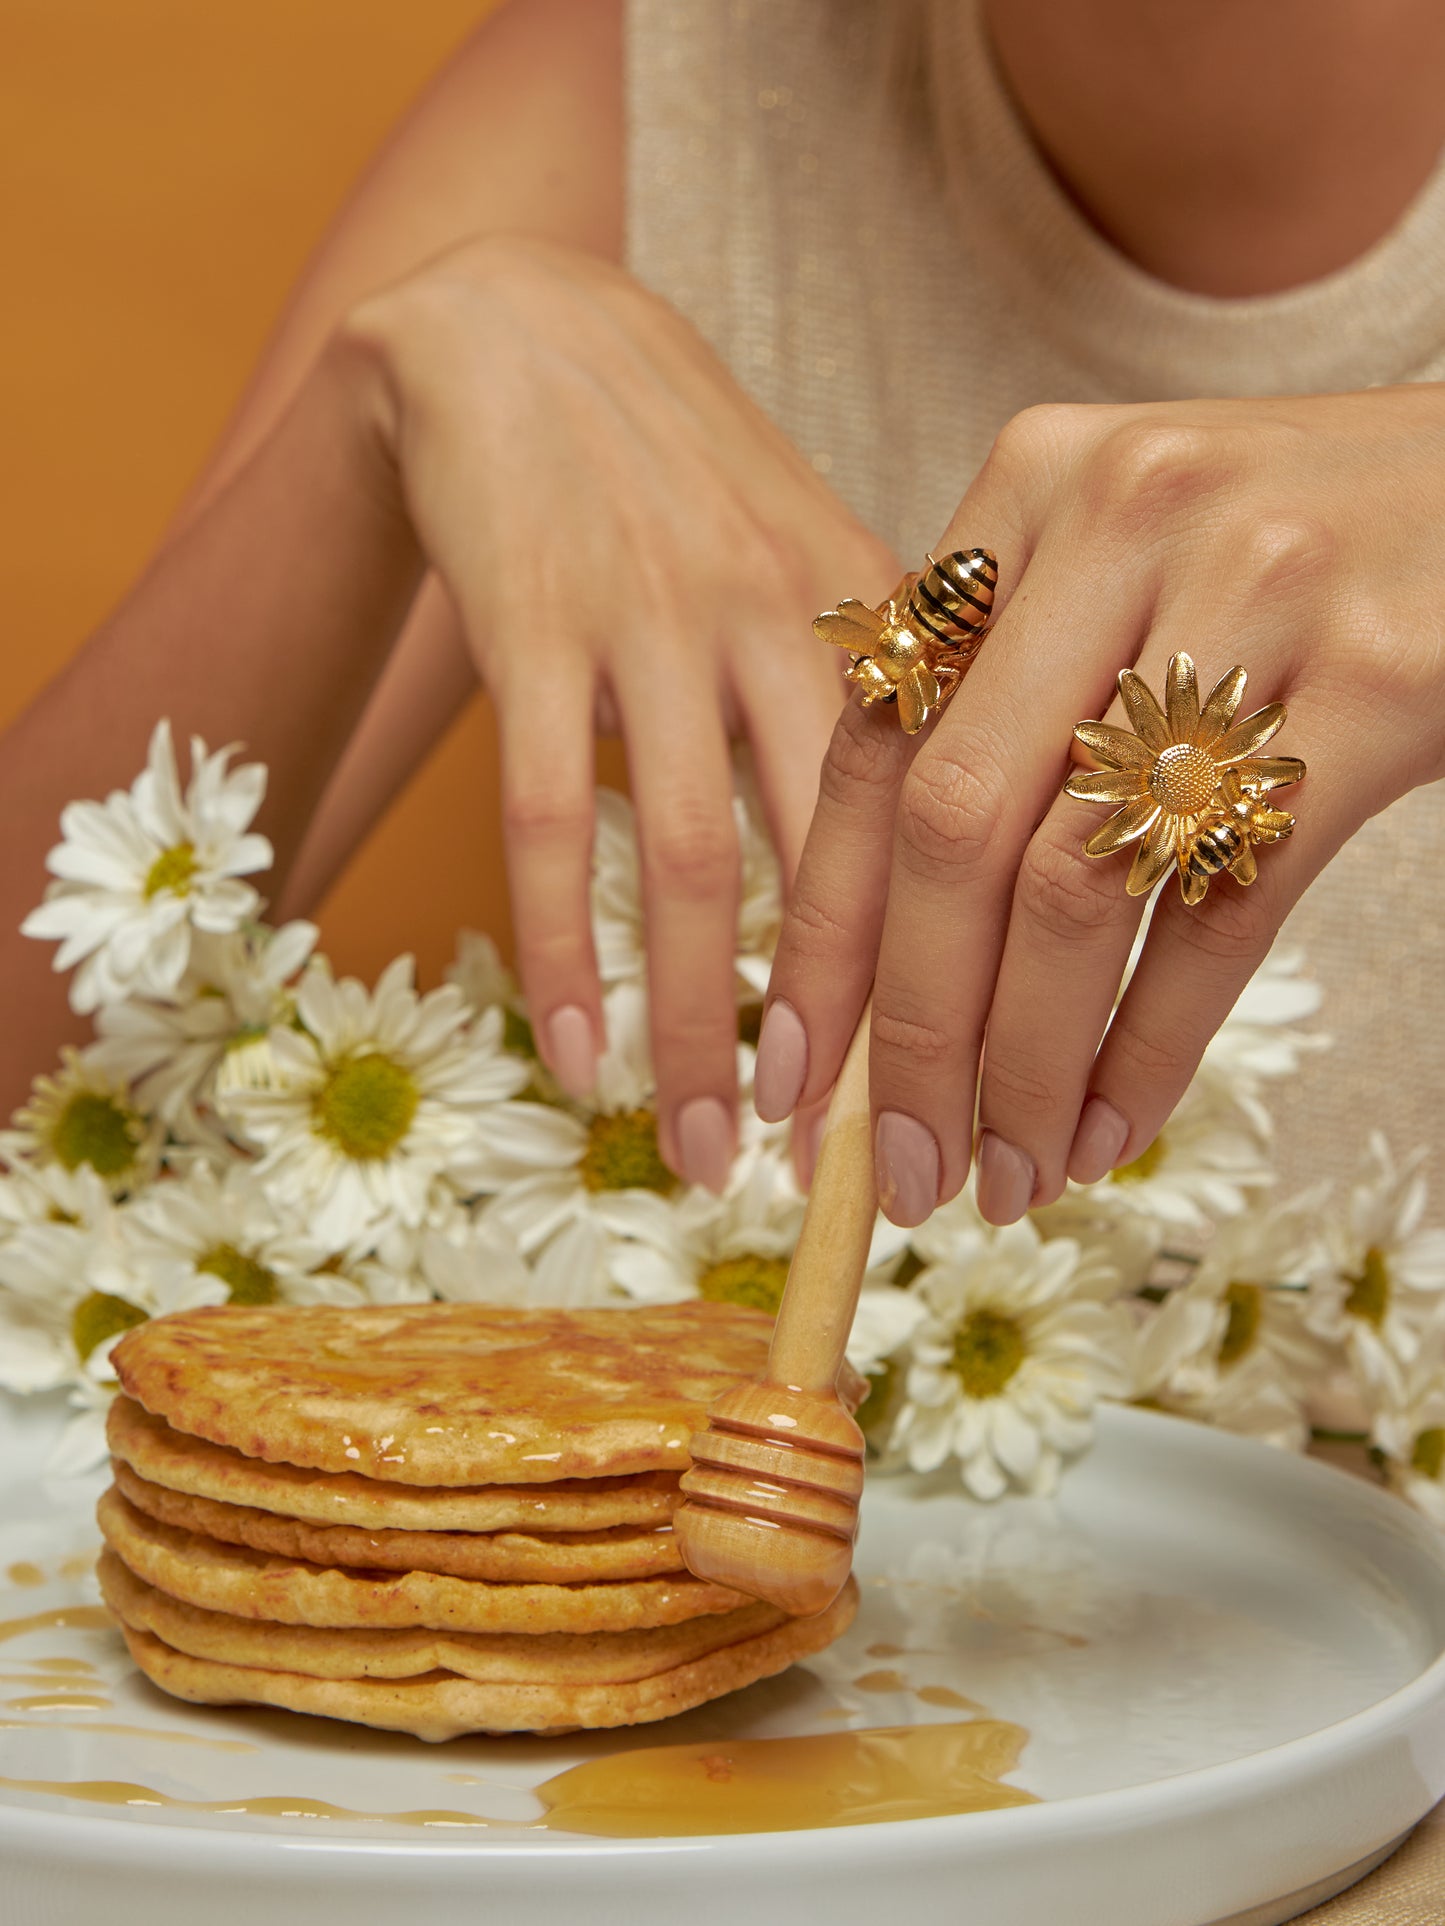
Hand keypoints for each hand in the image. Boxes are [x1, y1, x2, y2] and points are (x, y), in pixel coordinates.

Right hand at [349, 237, 895, 1185]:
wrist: (525, 329)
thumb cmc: (684, 474)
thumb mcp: (810, 561)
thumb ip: (877, 698)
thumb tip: (941, 867)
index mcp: (878, 609)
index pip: (941, 822)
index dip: (954, 969)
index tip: (957, 1089)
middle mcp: (784, 616)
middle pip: (843, 862)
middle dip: (850, 1030)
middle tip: (853, 1166)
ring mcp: (656, 620)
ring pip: (699, 862)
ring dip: (703, 1026)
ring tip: (705, 1152)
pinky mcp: (534, 625)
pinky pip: (554, 819)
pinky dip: (570, 948)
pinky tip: (579, 1050)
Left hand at [757, 389, 1444, 1224]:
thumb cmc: (1306, 550)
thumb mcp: (1131, 562)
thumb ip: (1011, 692)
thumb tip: (894, 946)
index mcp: (1031, 487)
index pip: (871, 745)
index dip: (818, 931)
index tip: (788, 1071)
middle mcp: (1120, 520)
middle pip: (948, 830)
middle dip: (911, 1031)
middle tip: (902, 1171)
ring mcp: (1252, 590)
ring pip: (1074, 886)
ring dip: (1024, 1066)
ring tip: (1009, 1174)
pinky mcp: (1377, 679)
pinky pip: (1223, 912)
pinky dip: (1149, 1047)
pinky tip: (1111, 1128)